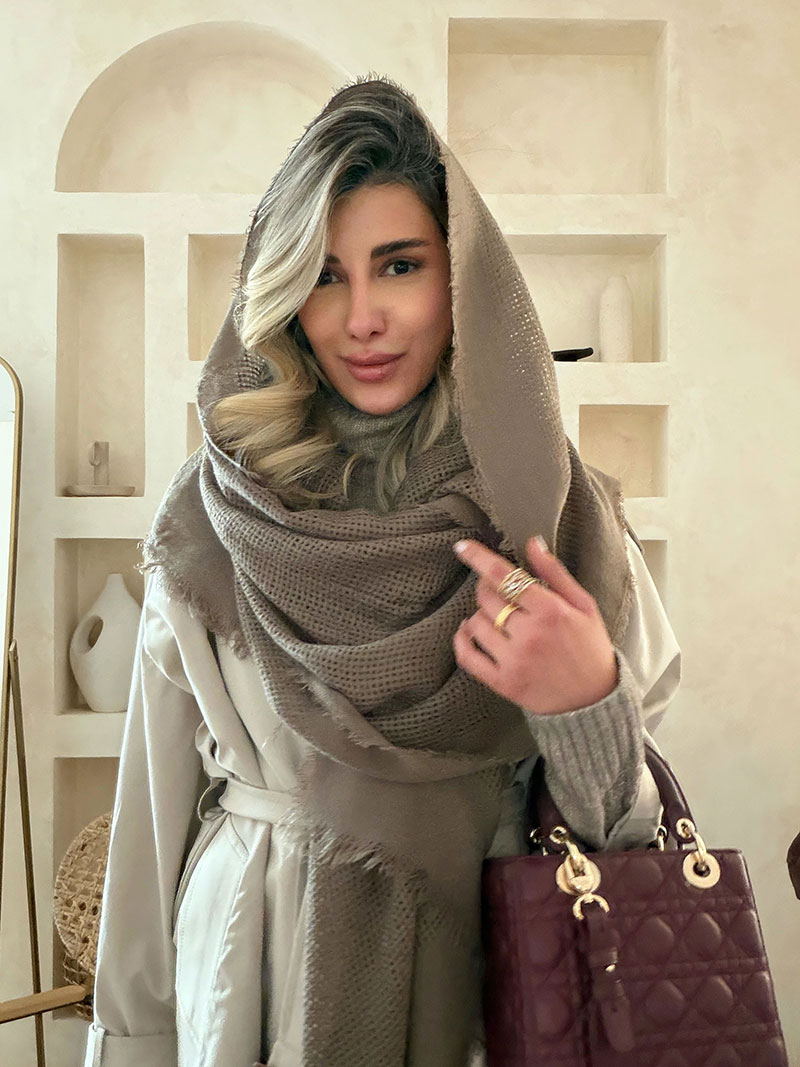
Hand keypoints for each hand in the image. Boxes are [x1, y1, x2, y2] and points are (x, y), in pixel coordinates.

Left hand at [452, 536, 617, 715]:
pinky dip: (462, 640)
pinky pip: (467, 656)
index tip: (462, 547)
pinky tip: (469, 631)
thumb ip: (555, 573)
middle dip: (487, 587)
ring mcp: (514, 660)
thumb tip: (532, 543)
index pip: (503, 576)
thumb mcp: (583, 605)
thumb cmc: (591, 648)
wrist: (596, 700)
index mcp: (550, 611)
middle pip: (486, 597)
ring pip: (476, 623)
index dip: (478, 557)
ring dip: (480, 615)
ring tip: (496, 616)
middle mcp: (529, 634)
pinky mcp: (503, 683)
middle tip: (497, 590)